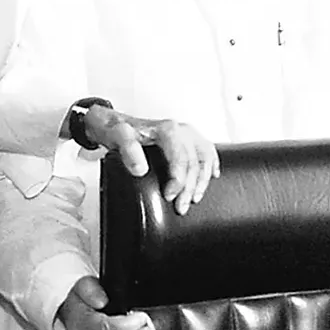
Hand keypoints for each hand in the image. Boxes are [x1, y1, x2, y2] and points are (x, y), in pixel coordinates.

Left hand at [82, 104, 219, 214]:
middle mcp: (180, 130)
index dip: (179, 180)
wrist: (116, 123)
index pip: (181, 158)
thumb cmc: (119, 130)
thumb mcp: (118, 137)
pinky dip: (212, 164)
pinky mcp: (187, 138)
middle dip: (190, 187)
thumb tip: (140, 169)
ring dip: (202, 180)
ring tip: (194, 198)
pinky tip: (213, 175)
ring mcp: (186, 133)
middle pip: (195, 161)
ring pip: (205, 157)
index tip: (169, 196)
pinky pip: (207, 150)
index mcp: (167, 130)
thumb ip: (128, 150)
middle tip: (181, 206)